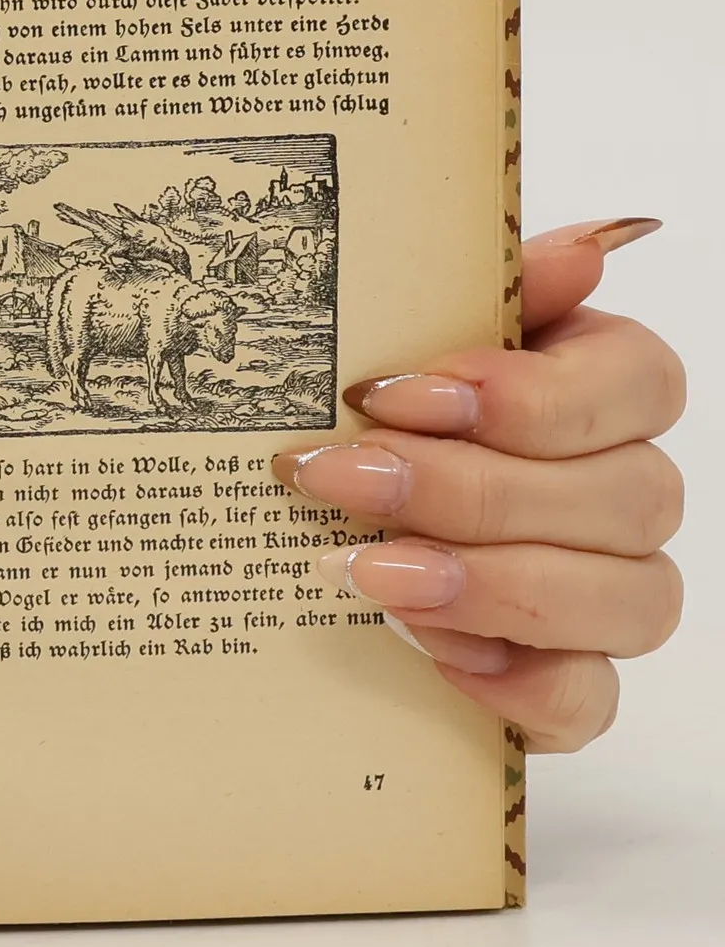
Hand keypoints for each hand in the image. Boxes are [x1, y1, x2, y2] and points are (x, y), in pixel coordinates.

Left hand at [272, 219, 682, 750]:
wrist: (304, 536)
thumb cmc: (366, 423)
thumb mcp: (399, 341)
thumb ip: (489, 290)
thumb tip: (589, 246)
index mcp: (599, 391)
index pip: (642, 383)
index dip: (532, 396)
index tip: (394, 395)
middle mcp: (623, 494)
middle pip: (626, 495)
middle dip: (469, 489)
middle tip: (343, 479)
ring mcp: (606, 596)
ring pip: (629, 598)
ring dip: (492, 584)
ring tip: (370, 572)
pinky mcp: (564, 685)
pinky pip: (587, 700)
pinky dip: (516, 683)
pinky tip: (428, 653)